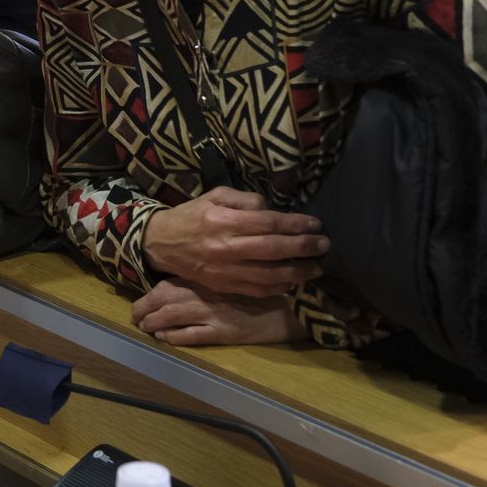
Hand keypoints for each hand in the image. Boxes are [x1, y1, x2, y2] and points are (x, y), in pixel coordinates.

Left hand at [131, 278, 308, 345]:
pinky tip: (164, 337)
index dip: (150, 293)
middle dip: (144, 308)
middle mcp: (206, 294)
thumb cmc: (262, 291)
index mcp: (208, 279)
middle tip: (135, 317)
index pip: (169, 283)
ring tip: (145, 328)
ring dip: (153, 322)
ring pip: (172, 317)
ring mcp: (213, 313)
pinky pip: (191, 335)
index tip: (140, 301)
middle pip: (164, 299)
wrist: (290, 307)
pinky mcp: (223, 332)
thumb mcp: (233, 279)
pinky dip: (173, 336)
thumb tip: (184, 285)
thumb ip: (211, 278)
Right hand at [142, 187, 327, 296]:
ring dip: (297, 272)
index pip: (267, 223)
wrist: (162, 244)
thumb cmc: (191, 216)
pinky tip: (295, 282)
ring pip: (268, 276)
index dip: (295, 225)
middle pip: (272, 250)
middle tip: (324, 245)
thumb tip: (271, 210)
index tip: (316, 224)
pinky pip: (257, 291)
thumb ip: (245, 200)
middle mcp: (224, 248)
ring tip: (317, 267)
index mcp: (221, 221)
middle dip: (303, 248)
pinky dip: (280, 288)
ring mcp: (224, 271)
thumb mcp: (214, 196)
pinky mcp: (223, 286)